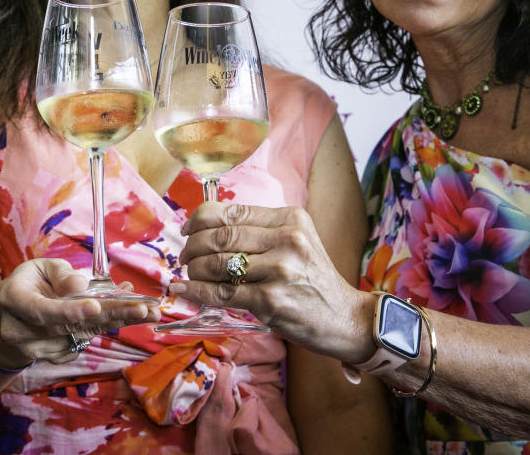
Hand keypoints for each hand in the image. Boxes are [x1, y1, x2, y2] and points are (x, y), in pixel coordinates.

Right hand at [0, 259, 161, 366]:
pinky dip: (108, 327)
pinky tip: (126, 313)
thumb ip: (60, 274)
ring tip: (147, 309)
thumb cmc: (29, 284)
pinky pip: (86, 342)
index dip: (68, 310)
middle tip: (145, 309)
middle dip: (111, 316)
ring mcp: (38, 350)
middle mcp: (22, 332)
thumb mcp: (39, 267)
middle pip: (71, 327)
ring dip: (117, 322)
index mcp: (14, 300)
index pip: (41, 311)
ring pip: (83, 336)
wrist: (9, 318)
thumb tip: (80, 285)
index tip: (96, 307)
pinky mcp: (55, 357)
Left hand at [172, 202, 370, 362]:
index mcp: (290, 219)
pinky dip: (197, 291)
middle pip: (220, 236)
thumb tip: (207, 226)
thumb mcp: (296, 242)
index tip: (187, 229)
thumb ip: (260, 231)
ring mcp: (279, 271)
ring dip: (193, 269)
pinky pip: (221, 293)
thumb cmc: (313, 279)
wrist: (345, 318)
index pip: (232, 211)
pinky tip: (185, 289)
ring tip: (189, 273)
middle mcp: (286, 240)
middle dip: (192, 246)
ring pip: (217, 263)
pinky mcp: (270, 301)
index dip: (199, 218)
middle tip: (184, 255)